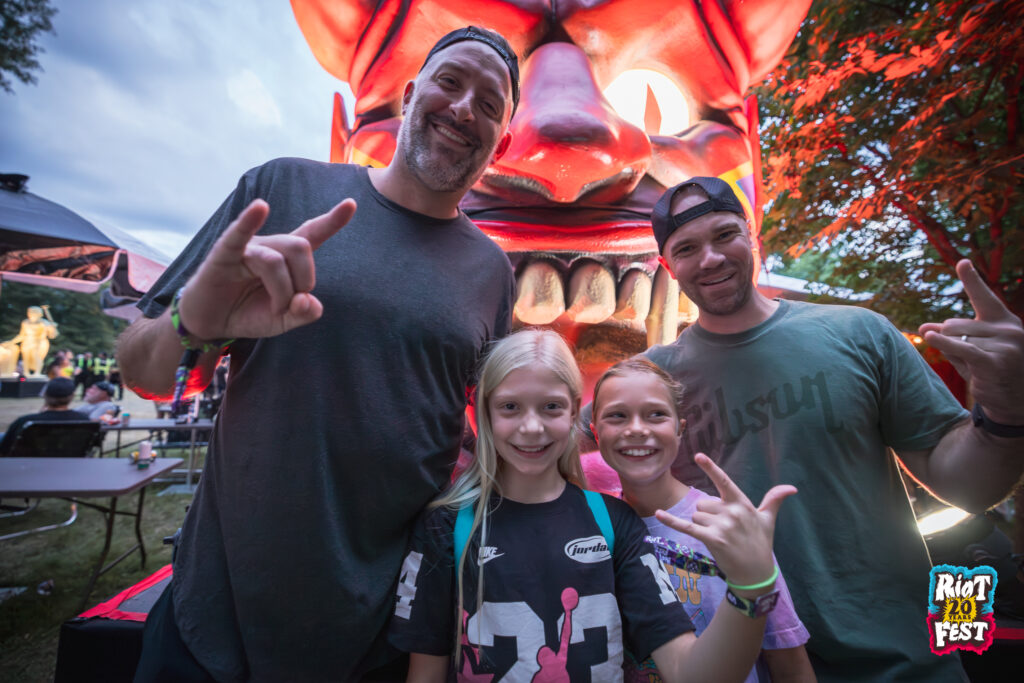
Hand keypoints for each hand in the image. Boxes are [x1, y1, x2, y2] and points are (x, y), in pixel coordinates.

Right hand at [178, 198, 356, 340]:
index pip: (312, 232)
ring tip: (273, 308)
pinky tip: (260, 207)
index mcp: (287, 257)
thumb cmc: (247, 312)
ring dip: (281, 291)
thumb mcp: (282, 321)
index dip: (332, 220)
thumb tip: (310, 302)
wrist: (211, 322)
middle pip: (300, 248)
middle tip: (293, 303)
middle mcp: (270, 246)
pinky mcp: (223, 254)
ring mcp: (247, 247)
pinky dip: (249, 222)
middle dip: (304, 280)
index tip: (351, 204)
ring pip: (275, 260)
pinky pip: (238, 235)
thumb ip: (302, 314)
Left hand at [654, 453, 795, 586]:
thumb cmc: (761, 543)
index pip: (724, 481)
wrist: (756, 573)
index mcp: (742, 504)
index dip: (711, 468)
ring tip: (718, 537)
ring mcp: (722, 526)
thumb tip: (792, 487)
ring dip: (701, 526)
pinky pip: (686, 527)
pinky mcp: (711, 539)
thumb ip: (774, 500)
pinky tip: (657, 513)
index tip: (698, 455)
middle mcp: (732, 512)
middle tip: (723, 529)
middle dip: (707, 515)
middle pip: (703, 503)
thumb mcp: (768, 520)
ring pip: (696, 516)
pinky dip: (671, 520)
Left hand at [918, 259, 1023, 424]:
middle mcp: (1008, 329)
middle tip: (964, 357)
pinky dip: (943, 344)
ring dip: (952, 352)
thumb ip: (949, 337)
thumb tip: (923, 328)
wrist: (1014, 405)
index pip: (985, 297)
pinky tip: (929, 337)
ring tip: (974, 367)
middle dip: (948, 339)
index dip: (972, 280)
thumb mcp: (971, 351)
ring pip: (956, 338)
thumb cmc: (991, 374)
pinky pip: (962, 348)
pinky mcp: (994, 361)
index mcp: (1005, 322)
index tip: (962, 263)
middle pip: (956, 324)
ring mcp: (1004, 344)